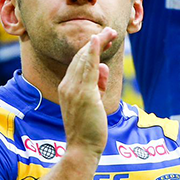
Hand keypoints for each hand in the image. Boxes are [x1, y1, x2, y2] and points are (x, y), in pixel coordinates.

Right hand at [58, 27, 115, 156]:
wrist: (82, 147)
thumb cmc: (88, 129)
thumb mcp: (94, 103)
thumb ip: (98, 85)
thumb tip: (104, 69)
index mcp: (67, 88)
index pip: (79, 63)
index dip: (91, 50)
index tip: (103, 40)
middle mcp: (68, 86)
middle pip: (82, 58)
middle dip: (96, 43)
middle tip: (110, 31)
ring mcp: (74, 89)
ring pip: (86, 60)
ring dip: (98, 43)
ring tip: (111, 32)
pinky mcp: (84, 94)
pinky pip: (88, 68)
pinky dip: (92, 52)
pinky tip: (97, 40)